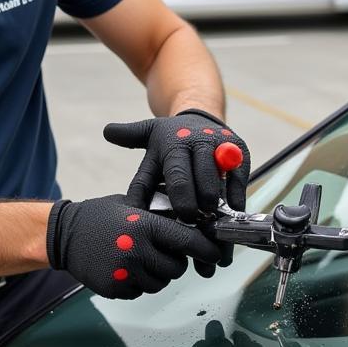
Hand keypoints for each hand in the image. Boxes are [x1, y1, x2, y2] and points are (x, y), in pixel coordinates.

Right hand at [46, 195, 221, 298]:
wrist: (63, 235)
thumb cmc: (101, 216)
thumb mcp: (132, 206)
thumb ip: (160, 218)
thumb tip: (195, 226)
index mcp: (144, 226)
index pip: (187, 242)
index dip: (206, 249)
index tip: (215, 254)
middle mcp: (136, 251)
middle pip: (177, 269)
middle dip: (175, 263)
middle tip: (163, 253)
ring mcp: (125, 273)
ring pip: (160, 283)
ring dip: (157, 275)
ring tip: (140, 259)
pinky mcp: (115, 289)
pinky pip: (140, 292)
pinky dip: (138, 283)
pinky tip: (125, 268)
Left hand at [103, 109, 250, 220]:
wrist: (201, 116)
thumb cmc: (171, 136)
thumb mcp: (150, 134)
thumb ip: (130, 140)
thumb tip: (107, 132)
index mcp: (174, 143)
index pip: (176, 174)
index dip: (181, 198)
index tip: (183, 217)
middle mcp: (199, 143)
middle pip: (200, 181)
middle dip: (197, 206)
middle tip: (195, 227)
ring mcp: (221, 148)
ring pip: (220, 182)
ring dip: (217, 208)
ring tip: (213, 230)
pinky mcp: (240, 153)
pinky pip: (240, 180)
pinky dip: (236, 199)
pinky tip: (232, 218)